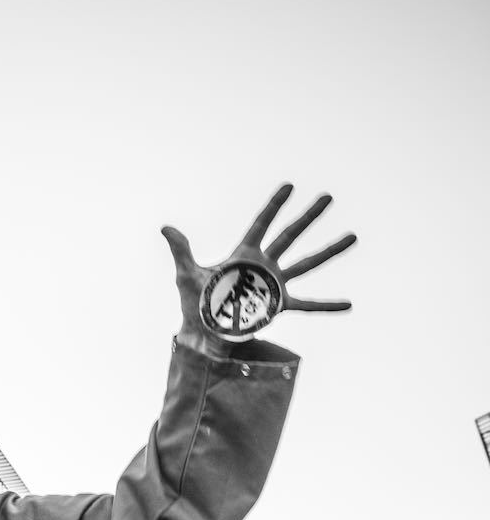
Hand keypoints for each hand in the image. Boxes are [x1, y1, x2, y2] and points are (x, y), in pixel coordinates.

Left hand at [162, 184, 355, 354]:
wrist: (203, 334)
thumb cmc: (193, 304)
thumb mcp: (187, 274)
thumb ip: (181, 250)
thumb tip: (165, 227)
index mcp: (243, 255)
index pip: (262, 223)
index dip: (274, 204)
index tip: (290, 185)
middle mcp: (263, 266)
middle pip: (290, 236)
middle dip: (309, 216)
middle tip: (329, 197)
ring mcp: (274, 285)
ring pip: (307, 263)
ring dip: (330, 250)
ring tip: (353, 235)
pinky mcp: (279, 307)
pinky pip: (309, 305)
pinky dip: (328, 305)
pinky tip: (349, 303)